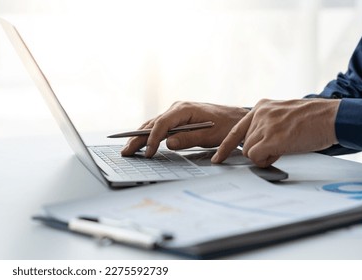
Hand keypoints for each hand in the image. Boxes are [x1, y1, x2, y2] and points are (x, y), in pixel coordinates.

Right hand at [121, 101, 249, 156]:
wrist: (235, 118)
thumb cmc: (225, 127)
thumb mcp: (209, 136)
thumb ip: (188, 139)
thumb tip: (168, 144)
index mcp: (183, 109)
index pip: (162, 124)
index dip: (153, 139)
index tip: (149, 153)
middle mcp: (176, 108)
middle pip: (152, 124)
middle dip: (137, 138)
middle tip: (126, 151)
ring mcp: (175, 112)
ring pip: (152, 125)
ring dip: (139, 137)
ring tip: (127, 148)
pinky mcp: (176, 118)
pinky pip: (158, 126)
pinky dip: (148, 135)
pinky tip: (139, 142)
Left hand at [211, 98, 339, 166]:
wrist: (332, 118)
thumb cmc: (313, 120)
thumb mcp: (284, 115)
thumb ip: (267, 125)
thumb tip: (256, 146)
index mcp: (261, 107)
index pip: (236, 129)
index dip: (225, 147)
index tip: (217, 158)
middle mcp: (259, 114)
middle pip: (244, 144)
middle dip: (259, 151)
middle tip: (279, 147)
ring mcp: (264, 126)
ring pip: (249, 152)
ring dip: (264, 156)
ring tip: (284, 147)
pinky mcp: (271, 139)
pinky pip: (256, 157)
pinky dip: (265, 160)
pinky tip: (280, 153)